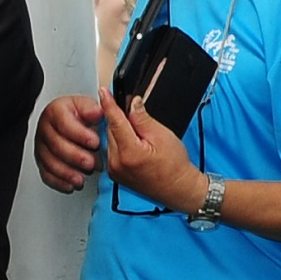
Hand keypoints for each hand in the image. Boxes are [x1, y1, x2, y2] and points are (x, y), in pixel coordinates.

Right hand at [34, 92, 105, 193]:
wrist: (70, 121)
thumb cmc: (79, 114)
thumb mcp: (88, 105)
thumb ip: (93, 109)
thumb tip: (97, 113)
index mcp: (55, 111)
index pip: (65, 123)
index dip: (80, 134)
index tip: (95, 142)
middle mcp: (45, 128)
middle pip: (56, 145)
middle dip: (75, 156)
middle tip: (90, 163)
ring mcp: (41, 145)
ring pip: (50, 162)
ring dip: (66, 172)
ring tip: (80, 178)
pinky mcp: (41, 160)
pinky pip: (46, 173)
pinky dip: (58, 181)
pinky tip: (70, 184)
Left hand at [98, 84, 199, 212]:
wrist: (177, 188)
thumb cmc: (174, 164)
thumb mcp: (162, 136)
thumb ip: (143, 119)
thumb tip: (132, 103)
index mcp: (129, 152)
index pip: (115, 122)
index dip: (109, 105)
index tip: (103, 92)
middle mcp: (116, 162)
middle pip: (111, 131)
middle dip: (122, 121)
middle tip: (140, 122)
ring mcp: (113, 170)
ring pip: (111, 141)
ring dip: (121, 134)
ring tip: (141, 138)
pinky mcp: (114, 174)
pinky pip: (112, 152)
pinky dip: (121, 144)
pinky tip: (135, 147)